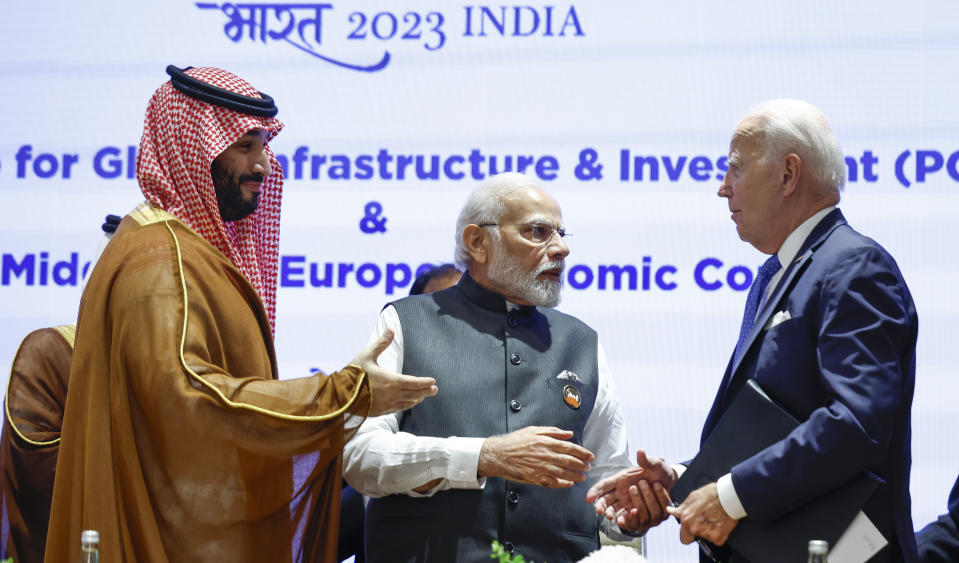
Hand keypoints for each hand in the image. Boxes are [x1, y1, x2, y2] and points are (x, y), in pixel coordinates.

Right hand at [352, 330, 437, 416]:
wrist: (339, 395)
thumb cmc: (353, 374)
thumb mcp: (367, 355)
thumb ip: (381, 343)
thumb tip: (391, 329)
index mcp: (390, 381)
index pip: (413, 382)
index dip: (424, 382)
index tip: (434, 381)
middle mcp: (391, 395)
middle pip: (414, 394)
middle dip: (425, 391)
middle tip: (435, 389)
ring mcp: (386, 405)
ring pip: (407, 403)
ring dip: (417, 399)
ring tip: (424, 396)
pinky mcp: (379, 411)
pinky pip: (397, 409)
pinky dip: (406, 405)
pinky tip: (407, 403)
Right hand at [478, 426, 594, 487]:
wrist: (499, 454)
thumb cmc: (515, 441)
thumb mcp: (534, 430)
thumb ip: (553, 432)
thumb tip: (569, 433)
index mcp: (547, 443)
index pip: (570, 448)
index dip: (582, 453)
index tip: (590, 456)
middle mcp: (546, 456)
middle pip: (570, 461)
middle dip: (582, 465)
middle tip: (588, 467)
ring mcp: (541, 468)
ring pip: (564, 474)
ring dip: (576, 476)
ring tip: (583, 477)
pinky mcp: (536, 478)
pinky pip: (553, 483)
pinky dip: (563, 484)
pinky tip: (569, 484)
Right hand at [586, 449, 676, 531]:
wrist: (670, 482)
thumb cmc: (659, 471)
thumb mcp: (654, 464)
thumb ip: (646, 460)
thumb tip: (641, 451)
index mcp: (621, 478)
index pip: (604, 485)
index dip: (595, 491)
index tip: (589, 498)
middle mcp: (620, 490)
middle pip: (605, 498)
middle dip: (600, 505)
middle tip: (598, 511)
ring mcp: (626, 500)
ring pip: (613, 508)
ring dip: (610, 513)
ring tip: (610, 518)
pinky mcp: (634, 508)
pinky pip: (626, 515)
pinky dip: (623, 518)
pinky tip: (623, 522)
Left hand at [666, 482, 737, 545]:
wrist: (728, 496)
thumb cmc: (711, 494)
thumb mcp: (692, 498)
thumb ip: (680, 508)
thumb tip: (671, 510)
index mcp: (686, 519)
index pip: (683, 538)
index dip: (688, 534)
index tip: (692, 531)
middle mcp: (695, 528)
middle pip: (695, 538)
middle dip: (699, 533)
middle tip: (706, 523)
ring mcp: (707, 534)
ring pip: (707, 538)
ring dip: (710, 531)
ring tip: (714, 519)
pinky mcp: (718, 537)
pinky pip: (718, 540)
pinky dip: (720, 534)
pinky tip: (721, 524)